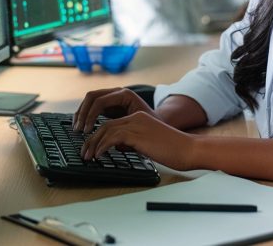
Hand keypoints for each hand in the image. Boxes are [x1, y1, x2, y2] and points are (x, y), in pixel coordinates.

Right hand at [73, 87, 156, 132]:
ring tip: (77, 129)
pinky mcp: (108, 103)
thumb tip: (111, 141)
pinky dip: (84, 114)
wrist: (156, 119)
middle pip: (92, 96)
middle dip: (83, 113)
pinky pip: (92, 105)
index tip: (87, 131)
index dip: (91, 115)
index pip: (100, 101)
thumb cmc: (150, 124)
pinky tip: (81, 126)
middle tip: (78, 130)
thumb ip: (125, 131)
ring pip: (89, 99)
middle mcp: (117, 92)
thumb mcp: (139, 126)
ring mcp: (111, 96)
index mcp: (125, 94)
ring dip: (81, 113)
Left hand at [80, 111, 195, 170]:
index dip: (98, 135)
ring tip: (87, 157)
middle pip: (105, 124)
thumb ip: (134, 141)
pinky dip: (102, 146)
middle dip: (91, 139)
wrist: (188, 149)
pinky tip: (99, 156)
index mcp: (139, 117)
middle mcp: (136, 117)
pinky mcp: (138, 133)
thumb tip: (118, 148)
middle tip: (84, 153)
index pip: (112, 122)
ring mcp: (137, 124)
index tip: (90, 147)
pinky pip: (113, 137)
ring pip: (106, 129)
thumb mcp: (149, 143)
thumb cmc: (173, 150)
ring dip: (93, 144)